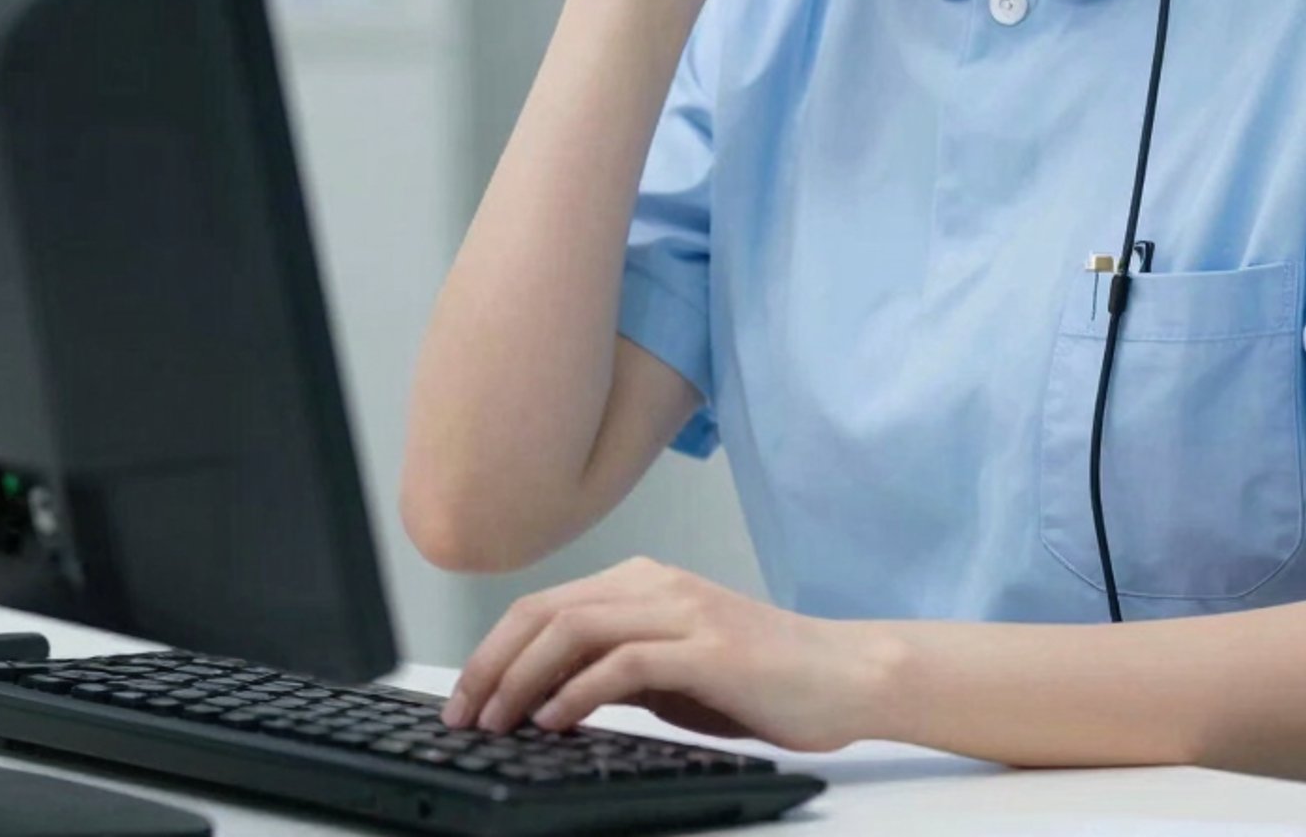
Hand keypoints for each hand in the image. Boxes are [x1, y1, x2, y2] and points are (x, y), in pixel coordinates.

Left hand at [440, 554, 893, 752]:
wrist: (842, 674)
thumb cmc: (761, 678)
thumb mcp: (673, 671)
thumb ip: (616, 671)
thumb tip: (546, 697)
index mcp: (644, 583)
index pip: (546, 605)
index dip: (494, 650)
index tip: (463, 698)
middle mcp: (657, 584)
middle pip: (548, 610)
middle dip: (493, 664)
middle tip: (463, 714)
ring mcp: (683, 610)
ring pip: (576, 628)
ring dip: (525, 679)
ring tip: (499, 721)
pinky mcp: (708, 647)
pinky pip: (625, 661)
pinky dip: (580, 690)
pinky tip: (555, 721)